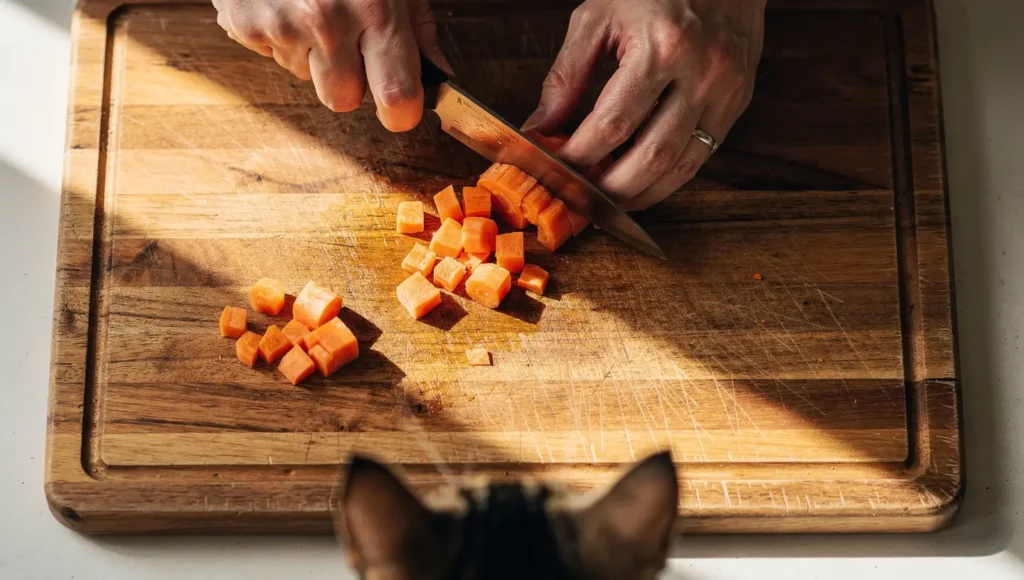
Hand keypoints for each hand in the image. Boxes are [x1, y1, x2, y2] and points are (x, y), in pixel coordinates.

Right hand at [212, 0, 452, 131]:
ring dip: (311, 56)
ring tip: (311, 9)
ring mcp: (283, 23)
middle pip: (343, 99)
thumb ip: (420, 29)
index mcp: (376, 8)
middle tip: (347, 41)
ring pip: (305, 79)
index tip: (401, 109)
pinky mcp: (245, 23)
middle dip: (347, 82)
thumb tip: (437, 74)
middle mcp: (328, 19)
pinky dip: (279, 37)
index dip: (401, 112)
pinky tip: (284, 3)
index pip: (397, 95)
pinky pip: (271, 56)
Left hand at [522, 0, 764, 209]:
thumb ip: (567, 76)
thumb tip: (540, 128)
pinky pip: (702, 155)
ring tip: (608, 198)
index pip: (612, 124)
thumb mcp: (598, 17)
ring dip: (641, 193)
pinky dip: (668, 177)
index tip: (555, 169)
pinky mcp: (739, 101)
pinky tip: (642, 182)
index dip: (580, 156)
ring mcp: (726, 90)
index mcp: (662, 46)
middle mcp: (701, 72)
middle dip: (610, 187)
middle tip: (580, 197)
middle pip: (651, 156)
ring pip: (682, 166)